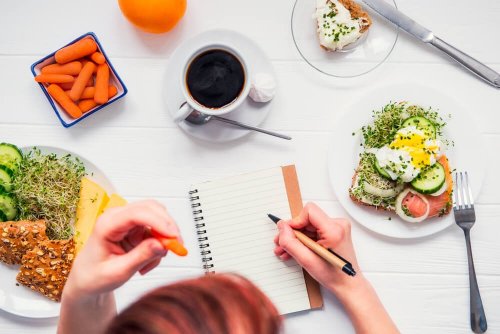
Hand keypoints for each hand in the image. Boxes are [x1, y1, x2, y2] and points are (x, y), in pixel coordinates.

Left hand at [64, 200, 180, 298]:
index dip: (158, 222)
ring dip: (163, 239)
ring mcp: (127, 220)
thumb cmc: (95, 276)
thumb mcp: (118, 272)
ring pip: (158, 218)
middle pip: (151, 209)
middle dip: (168, 227)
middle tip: (177, 248)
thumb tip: (162, 245)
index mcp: (107, 224)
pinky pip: (157, 231)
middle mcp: (118, 217)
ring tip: (151, 263)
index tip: (173, 236)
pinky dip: (159, 246)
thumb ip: (140, 257)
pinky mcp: (136, 227)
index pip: (137, 213)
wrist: (88, 280)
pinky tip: (147, 262)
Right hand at [274, 203, 398, 332]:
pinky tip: (295, 250)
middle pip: (307, 219)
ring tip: (285, 250)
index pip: (309, 211)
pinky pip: (314, 231)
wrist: (347, 284)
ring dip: (296, 238)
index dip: (295, 221)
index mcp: (334, 230)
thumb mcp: (306, 260)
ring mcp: (337, 228)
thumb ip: (290, 242)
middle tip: (282, 244)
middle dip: (293, 232)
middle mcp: (338, 225)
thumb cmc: (333, 275)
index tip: (288, 234)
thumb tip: (282, 227)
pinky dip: (304, 240)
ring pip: (309, 225)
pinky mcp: (335, 232)